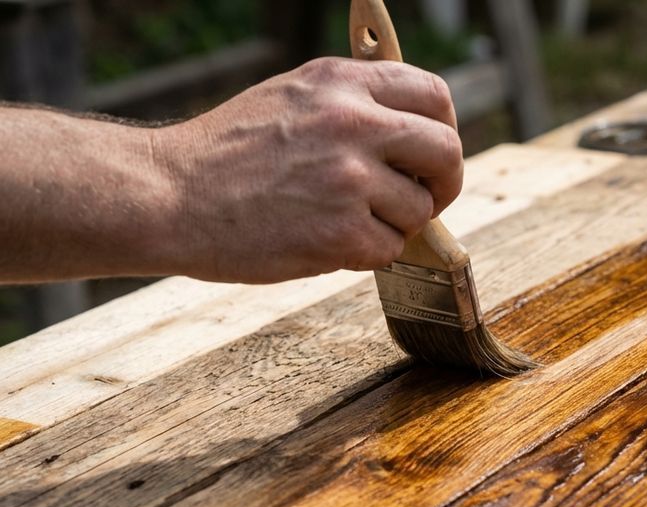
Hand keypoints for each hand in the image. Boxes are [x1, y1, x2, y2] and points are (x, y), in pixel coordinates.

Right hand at [154, 57, 462, 282]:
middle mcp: (351, 123)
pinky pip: (390, 249)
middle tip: (421, 199)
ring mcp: (348, 179)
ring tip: (342, 219)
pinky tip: (324, 240)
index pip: (434, 95)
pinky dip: (366, 254)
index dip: (443, 129)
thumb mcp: (292, 96)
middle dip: (443, 183)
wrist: (169, 196)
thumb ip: (354, 102)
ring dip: (394, 224)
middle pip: (447, 152)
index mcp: (341, 82)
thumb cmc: (227, 153)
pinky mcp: (341, 232)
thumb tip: (416, 128)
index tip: (431, 154)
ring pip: (420, 210)